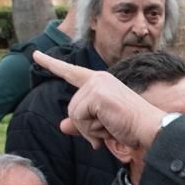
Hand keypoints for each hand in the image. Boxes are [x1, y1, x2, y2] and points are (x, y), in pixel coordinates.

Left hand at [32, 50, 165, 149]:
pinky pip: (79, 118)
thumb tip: (61, 126)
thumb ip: (80, 123)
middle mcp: (98, 78)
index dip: (52, 64)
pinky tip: (109, 125)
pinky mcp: (97, 94)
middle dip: (85, 126)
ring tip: (110, 127)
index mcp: (100, 81)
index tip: (35, 54)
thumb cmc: (129, 126)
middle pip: (71, 108)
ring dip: (90, 129)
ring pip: (74, 114)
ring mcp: (97, 84)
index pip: (71, 72)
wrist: (149, 129)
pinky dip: (92, 129)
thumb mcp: (100, 125)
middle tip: (107, 129)